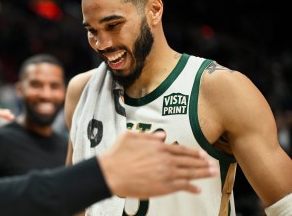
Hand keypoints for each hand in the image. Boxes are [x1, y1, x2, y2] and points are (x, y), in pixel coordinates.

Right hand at [98, 131, 217, 197]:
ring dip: (203, 173)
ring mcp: (166, 173)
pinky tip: (197, 189)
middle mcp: (165, 159)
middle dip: (203, 163)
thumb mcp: (130, 136)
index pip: (182, 149)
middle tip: (213, 164)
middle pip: (190, 161)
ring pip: (190, 173)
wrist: (111, 173)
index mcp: (158, 147)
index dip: (194, 152)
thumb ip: (147, 135)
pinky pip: (182, 186)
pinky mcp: (163, 187)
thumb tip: (161, 136)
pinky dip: (191, 188)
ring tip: (212, 174)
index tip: (203, 154)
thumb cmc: (117, 155)